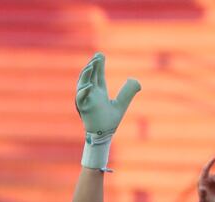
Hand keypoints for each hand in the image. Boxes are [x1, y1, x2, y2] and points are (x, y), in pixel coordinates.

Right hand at [75, 52, 139, 167]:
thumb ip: (128, 91)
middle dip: (92, 66)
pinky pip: (80, 99)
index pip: (97, 76)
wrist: (103, 135)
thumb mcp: (122, 103)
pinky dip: (83, 92)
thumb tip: (134, 79)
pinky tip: (90, 85)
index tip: (101, 55)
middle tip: (98, 56)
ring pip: (82, 84)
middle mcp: (90, 95)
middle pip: (89, 77)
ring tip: (92, 65)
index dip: (98, 66)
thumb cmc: (110, 121)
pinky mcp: (83, 109)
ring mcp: (86, 101)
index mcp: (98, 93)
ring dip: (86, 75)